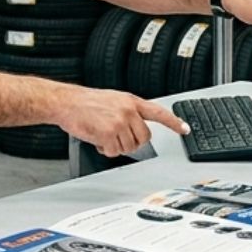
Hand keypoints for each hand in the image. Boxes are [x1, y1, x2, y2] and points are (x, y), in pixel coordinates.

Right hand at [55, 86, 189, 157]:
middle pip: (144, 138)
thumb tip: (136, 129)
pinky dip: (105, 150)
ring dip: (115, 146)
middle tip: (116, 136)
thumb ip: (128, 112)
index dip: (173, 122)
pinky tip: (97, 139)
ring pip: (129, 147)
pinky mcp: (109, 133)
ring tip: (102, 134)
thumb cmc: (85, 103)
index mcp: (131, 101)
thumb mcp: (113, 100)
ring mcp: (120, 121)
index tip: (185, 129)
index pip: (159, 112)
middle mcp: (128, 110)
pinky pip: (114, 152)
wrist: (66, 102)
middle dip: (131, 142)